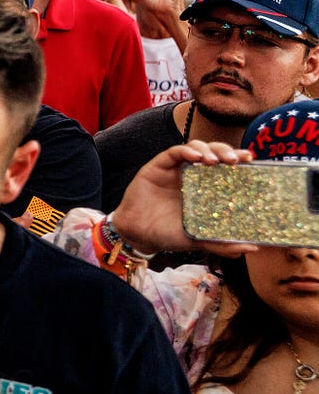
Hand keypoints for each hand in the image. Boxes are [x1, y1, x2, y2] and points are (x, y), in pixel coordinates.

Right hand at [111, 139, 256, 256]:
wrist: (139, 235)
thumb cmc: (168, 234)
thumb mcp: (200, 238)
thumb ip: (223, 242)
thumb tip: (253, 247)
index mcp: (206, 187)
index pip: (226, 167)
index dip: (238, 160)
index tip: (250, 159)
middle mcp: (193, 174)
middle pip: (214, 152)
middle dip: (226, 151)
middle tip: (235, 160)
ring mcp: (176, 168)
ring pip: (196, 146)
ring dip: (208, 150)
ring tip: (214, 160)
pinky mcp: (159, 165)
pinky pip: (174, 152)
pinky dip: (186, 150)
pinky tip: (194, 156)